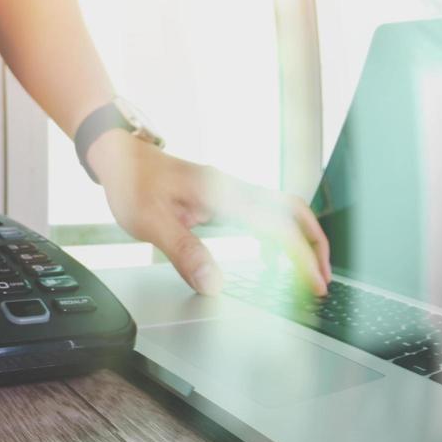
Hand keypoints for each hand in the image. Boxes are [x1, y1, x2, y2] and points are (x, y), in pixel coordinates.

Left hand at [88, 131, 331, 295]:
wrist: (119, 156)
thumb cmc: (132, 183)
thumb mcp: (150, 223)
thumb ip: (184, 253)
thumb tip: (214, 286)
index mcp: (222, 194)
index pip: (278, 227)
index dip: (302, 257)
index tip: (315, 284)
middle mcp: (234, 189)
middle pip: (295, 213)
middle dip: (315, 247)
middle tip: (322, 281)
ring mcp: (232, 191)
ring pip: (283, 212)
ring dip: (300, 241)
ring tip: (305, 275)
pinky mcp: (224, 197)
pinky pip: (264, 214)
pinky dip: (278, 236)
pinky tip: (271, 258)